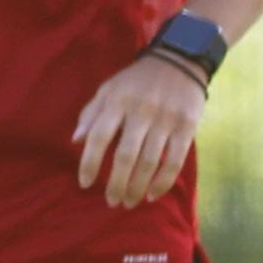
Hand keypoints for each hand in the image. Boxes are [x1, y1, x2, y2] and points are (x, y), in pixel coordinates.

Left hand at [72, 51, 208, 210]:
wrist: (180, 60)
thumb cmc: (136, 80)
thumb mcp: (108, 88)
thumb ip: (91, 114)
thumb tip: (75, 141)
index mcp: (117, 101)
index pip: (98, 137)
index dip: (89, 163)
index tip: (85, 183)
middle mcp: (141, 111)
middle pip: (125, 156)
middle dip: (116, 184)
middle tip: (111, 201)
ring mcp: (166, 119)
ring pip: (149, 162)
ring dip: (137, 188)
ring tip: (129, 202)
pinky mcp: (187, 126)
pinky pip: (174, 161)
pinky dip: (163, 182)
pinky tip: (152, 194)